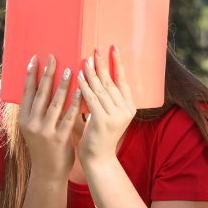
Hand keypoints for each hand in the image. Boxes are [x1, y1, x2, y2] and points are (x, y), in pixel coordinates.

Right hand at [18, 54, 81, 180]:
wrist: (48, 172)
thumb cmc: (44, 146)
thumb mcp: (33, 128)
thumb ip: (36, 111)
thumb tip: (42, 87)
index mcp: (24, 119)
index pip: (26, 92)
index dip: (31, 75)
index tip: (35, 59)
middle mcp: (32, 124)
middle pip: (40, 94)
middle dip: (47, 74)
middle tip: (54, 58)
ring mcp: (45, 131)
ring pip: (55, 103)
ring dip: (63, 85)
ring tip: (70, 70)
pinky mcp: (60, 138)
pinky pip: (69, 116)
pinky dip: (75, 102)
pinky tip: (81, 90)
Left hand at [76, 46, 136, 164]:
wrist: (98, 159)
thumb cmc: (99, 136)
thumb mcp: (107, 115)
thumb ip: (106, 99)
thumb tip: (98, 77)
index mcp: (129, 107)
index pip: (123, 81)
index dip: (118, 64)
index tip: (113, 48)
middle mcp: (125, 110)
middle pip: (111, 82)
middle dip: (103, 64)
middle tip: (97, 48)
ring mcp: (115, 116)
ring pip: (101, 89)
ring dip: (92, 73)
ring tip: (85, 59)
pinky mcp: (102, 121)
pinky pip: (91, 99)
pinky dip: (84, 86)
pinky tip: (78, 76)